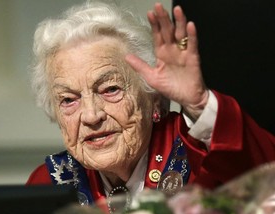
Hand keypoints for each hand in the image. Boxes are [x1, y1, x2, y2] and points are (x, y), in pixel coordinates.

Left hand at [125, 3, 208, 119]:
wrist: (187, 98)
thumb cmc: (170, 87)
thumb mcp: (151, 77)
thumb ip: (140, 66)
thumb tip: (126, 56)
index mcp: (161, 53)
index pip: (157, 36)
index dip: (154, 25)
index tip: (150, 13)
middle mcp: (172, 50)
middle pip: (167, 31)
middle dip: (163, 19)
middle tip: (159, 6)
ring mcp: (183, 52)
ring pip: (181, 34)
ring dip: (179, 22)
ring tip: (176, 10)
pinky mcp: (193, 58)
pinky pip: (192, 45)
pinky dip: (192, 36)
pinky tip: (190, 26)